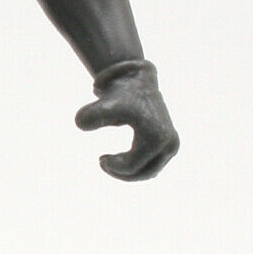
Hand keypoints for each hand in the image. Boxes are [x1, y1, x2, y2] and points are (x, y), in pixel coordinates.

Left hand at [75, 60, 178, 180]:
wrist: (138, 80)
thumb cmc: (121, 94)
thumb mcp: (104, 104)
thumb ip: (90, 113)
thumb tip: (81, 124)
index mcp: (156, 137)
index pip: (132, 166)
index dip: (113, 167)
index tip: (100, 158)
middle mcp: (169, 143)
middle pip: (144, 173)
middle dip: (122, 173)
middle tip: (103, 163)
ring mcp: (172, 144)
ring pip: (150, 172)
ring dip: (129, 172)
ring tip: (110, 162)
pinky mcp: (171, 144)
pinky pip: (153, 165)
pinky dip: (137, 167)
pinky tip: (120, 159)